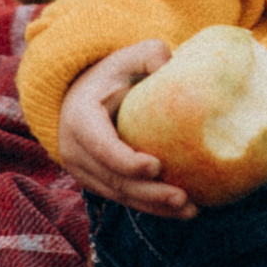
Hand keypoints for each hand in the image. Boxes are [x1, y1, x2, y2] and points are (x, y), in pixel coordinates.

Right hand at [56, 38, 199, 218]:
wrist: (81, 94)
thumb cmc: (112, 74)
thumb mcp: (128, 57)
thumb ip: (150, 55)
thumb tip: (169, 65)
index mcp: (80, 119)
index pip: (101, 146)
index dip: (126, 161)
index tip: (156, 166)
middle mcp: (75, 150)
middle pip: (114, 179)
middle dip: (149, 193)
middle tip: (184, 198)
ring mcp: (83, 170)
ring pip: (119, 195)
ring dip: (154, 207)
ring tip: (191, 211)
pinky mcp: (96, 181)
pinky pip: (123, 198)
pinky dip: (150, 206)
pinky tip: (180, 211)